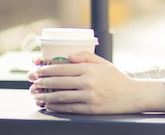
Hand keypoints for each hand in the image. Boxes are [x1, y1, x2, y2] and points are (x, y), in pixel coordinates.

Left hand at [28, 52, 164, 113]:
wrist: (133, 95)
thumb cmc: (117, 79)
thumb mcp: (103, 63)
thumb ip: (86, 57)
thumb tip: (68, 56)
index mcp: (90, 69)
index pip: (62, 67)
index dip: (46, 67)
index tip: (36, 68)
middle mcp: (88, 82)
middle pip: (58, 81)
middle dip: (41, 80)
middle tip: (32, 80)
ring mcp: (88, 96)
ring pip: (60, 96)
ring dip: (44, 95)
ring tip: (35, 94)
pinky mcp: (90, 109)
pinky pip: (68, 108)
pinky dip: (55, 106)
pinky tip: (48, 105)